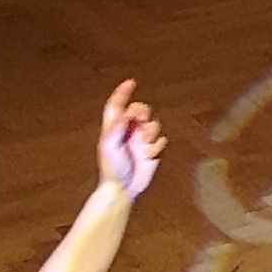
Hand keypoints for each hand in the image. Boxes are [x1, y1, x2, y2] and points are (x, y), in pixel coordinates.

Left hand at [94, 81, 164, 199]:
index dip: (122, 93)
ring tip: (144, 146)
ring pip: (153, 124)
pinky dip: (157, 146)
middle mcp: (128, 131)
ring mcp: (140, 140)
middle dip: (142, 111)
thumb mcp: (109, 145)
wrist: (122, 188)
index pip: (117, 105)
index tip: (131, 82)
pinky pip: (161, 140)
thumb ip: (117, 127)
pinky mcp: (152, 150)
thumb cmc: (111, 168)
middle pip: (139, 110)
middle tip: (141, 118)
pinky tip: (149, 155)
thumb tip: (126, 112)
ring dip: (151, 132)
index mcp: (113, 128)